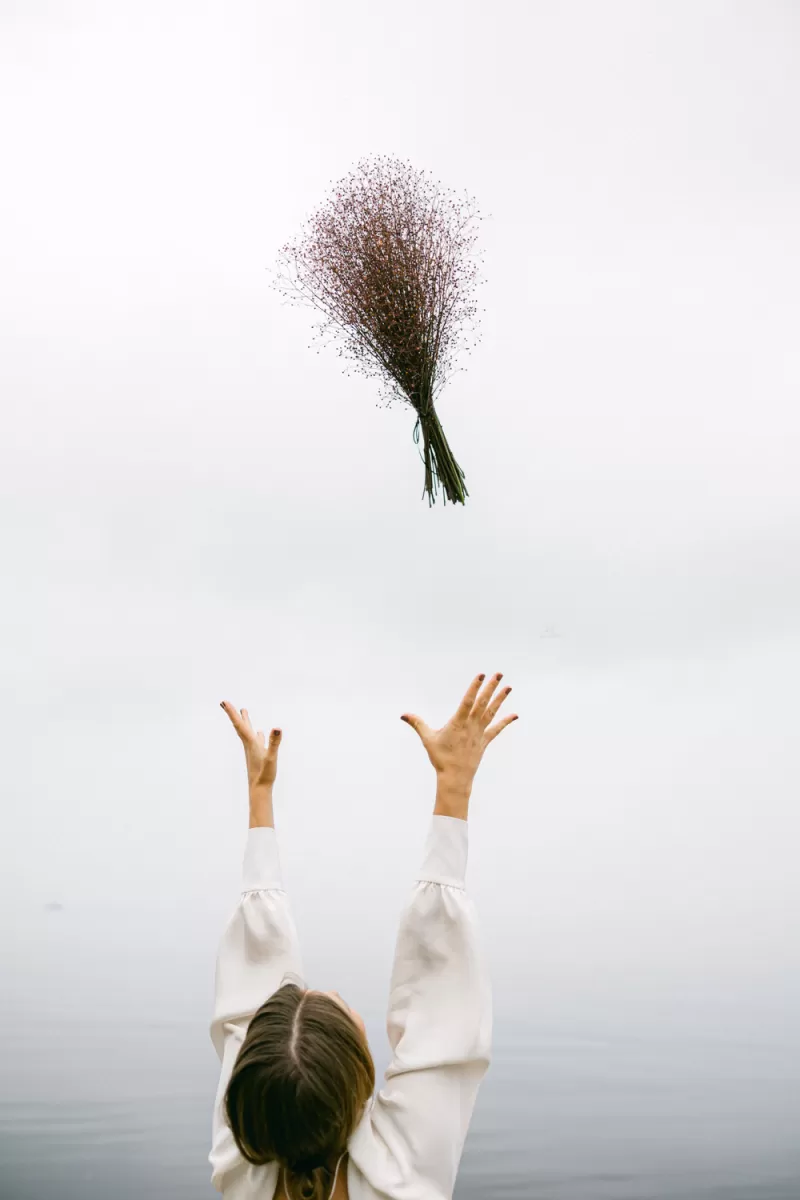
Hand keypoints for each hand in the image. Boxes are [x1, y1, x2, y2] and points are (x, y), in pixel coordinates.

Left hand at [220, 700, 281, 791]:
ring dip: (244, 721)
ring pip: (247, 732)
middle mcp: (249, 745)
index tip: (223, 702)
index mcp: (250, 743)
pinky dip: (256, 734)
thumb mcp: (271, 758)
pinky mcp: (258, 755)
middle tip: (225, 703)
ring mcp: (253, 750)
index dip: (231, 713)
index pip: (240, 724)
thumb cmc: (264, 775)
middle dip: (234, 714)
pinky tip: (259, 733)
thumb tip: (277, 728)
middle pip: (240, 726)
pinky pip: (256, 740)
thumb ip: (274, 743)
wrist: (259, 790)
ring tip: (243, 711)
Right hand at [401, 672, 517, 797]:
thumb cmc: (440, 758)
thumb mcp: (427, 739)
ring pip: (491, 712)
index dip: (474, 688)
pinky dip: (506, 721)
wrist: (455, 778)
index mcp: (458, 723)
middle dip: (490, 688)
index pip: (468, 701)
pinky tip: (515, 715)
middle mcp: (471, 726)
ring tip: (508, 687)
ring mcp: (480, 733)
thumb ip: (417, 724)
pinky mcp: (484, 741)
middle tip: (498, 674)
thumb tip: (403, 714)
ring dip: (500, 699)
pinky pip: (496, 729)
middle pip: (482, 703)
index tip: (482, 675)